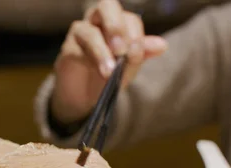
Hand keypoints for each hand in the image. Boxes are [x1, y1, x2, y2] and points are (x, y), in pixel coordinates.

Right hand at [50, 0, 166, 124]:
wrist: (85, 96)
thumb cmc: (107, 76)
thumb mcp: (128, 67)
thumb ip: (141, 54)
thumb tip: (162, 45)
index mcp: (117, 23)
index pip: (129, 19)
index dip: (135, 35)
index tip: (135, 55)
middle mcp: (98, 21)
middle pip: (107, 6)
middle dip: (116, 25)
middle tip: (122, 49)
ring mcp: (81, 33)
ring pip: (89, 30)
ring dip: (102, 50)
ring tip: (110, 71)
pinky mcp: (68, 49)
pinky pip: (77, 48)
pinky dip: (91, 60)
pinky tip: (101, 71)